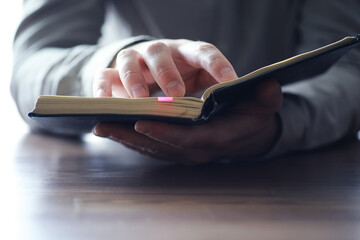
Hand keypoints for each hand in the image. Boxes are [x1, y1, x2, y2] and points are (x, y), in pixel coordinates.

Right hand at [93, 39, 237, 97]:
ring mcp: (134, 60)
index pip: (203, 51)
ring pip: (128, 59)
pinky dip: (102, 88)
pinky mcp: (113, 73)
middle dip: (167, 72)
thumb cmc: (180, 77)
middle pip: (160, 52)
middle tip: (176, 93)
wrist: (146, 74)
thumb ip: (217, 85)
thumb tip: (247, 92)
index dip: (217, 63)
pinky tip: (105, 102)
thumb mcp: (200, 79)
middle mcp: (158, 52)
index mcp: (185, 53)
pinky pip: (103, 76)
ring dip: (133, 77)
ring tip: (140, 99)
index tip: (230, 80)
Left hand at [93, 79, 281, 164]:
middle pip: (162, 145)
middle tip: (106, 125)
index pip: (188, 139)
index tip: (141, 122)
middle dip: (133, 136)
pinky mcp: (178, 147)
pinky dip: (132, 138)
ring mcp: (186, 150)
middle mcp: (199, 148)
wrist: (252, 132)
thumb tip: (267, 84)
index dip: (165, 132)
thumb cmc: (257, 113)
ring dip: (126, 138)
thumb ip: (266, 94)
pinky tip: (113, 129)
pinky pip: (152, 145)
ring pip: (153, 147)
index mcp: (219, 137)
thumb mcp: (266, 100)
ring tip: (102, 126)